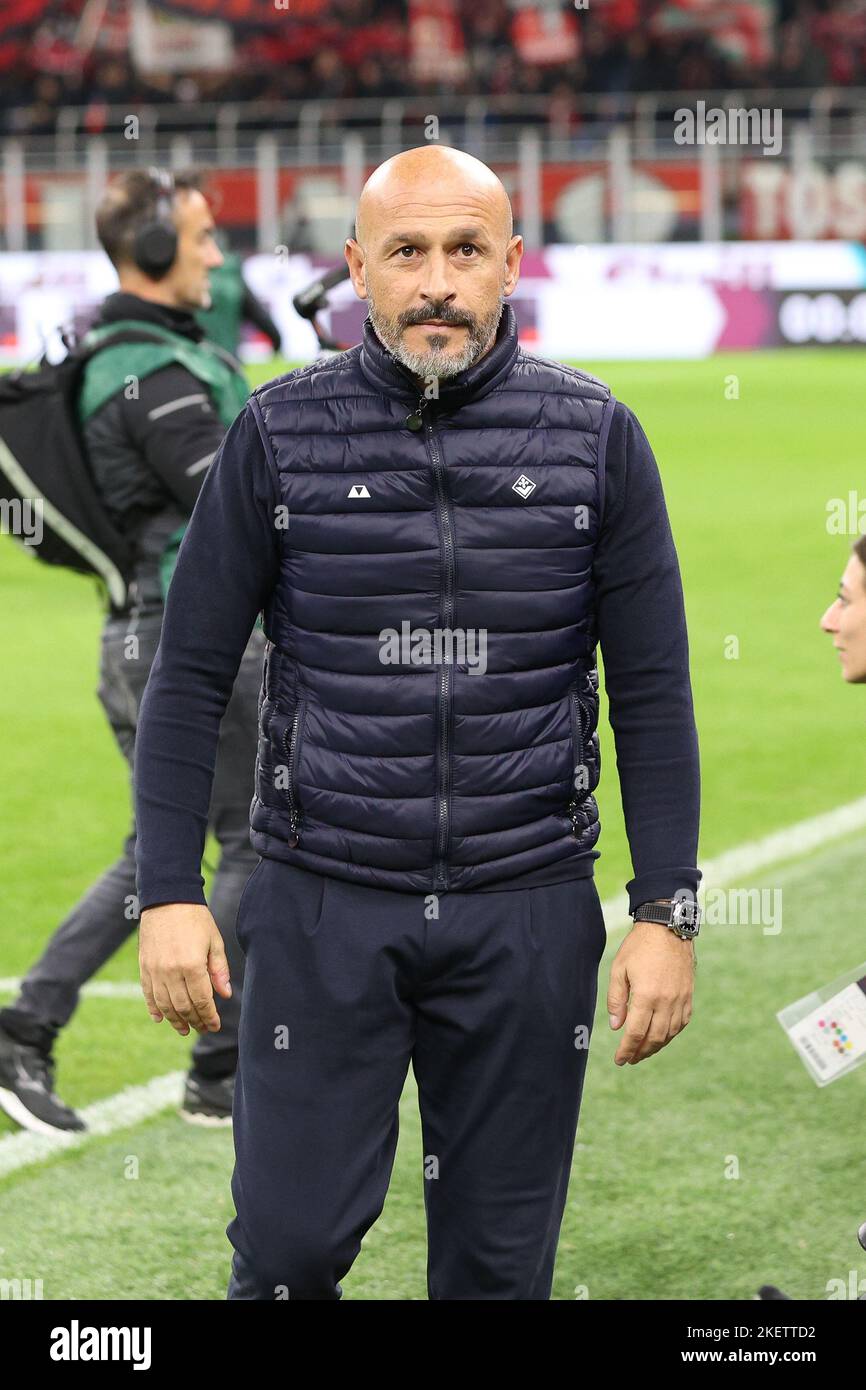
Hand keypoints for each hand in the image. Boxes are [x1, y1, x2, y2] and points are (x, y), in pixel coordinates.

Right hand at [139, 903, 231, 1036]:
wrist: (167, 900)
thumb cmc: (195, 919)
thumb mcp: (214, 942)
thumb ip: (219, 970)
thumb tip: (225, 995)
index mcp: (192, 966)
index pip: (202, 1001)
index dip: (209, 1017)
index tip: (215, 1025)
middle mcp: (171, 972)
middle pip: (183, 1007)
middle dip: (195, 1021)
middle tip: (203, 1028)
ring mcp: (155, 971)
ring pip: (165, 1005)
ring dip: (175, 1021)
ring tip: (185, 1029)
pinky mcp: (144, 967)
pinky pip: (148, 995)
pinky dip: (154, 1009)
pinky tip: (161, 1019)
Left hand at [607, 918, 694, 1064]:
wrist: (667, 927)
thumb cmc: (639, 946)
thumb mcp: (619, 969)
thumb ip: (616, 999)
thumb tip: (616, 1027)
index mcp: (646, 996)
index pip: (635, 1033)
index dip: (626, 1050)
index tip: (619, 1060)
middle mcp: (666, 1001)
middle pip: (654, 1039)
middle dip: (640, 1053)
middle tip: (630, 1059)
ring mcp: (680, 999)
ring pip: (669, 1033)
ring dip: (656, 1046)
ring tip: (643, 1050)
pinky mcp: (689, 995)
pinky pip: (682, 1023)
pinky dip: (671, 1034)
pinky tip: (661, 1036)